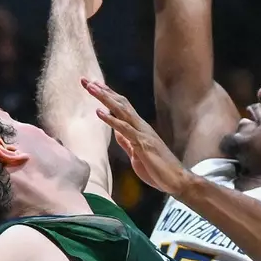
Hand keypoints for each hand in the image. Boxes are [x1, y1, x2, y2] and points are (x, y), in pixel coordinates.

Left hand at [82, 78, 192, 195]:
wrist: (175, 180)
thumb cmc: (157, 169)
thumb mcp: (136, 154)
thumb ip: (126, 142)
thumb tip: (116, 132)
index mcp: (138, 128)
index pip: (121, 106)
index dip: (107, 95)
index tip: (92, 85)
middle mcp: (140, 126)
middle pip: (120, 103)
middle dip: (102, 91)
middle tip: (85, 80)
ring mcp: (142, 133)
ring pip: (121, 110)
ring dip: (105, 98)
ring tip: (90, 88)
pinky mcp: (143, 143)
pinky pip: (125, 129)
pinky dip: (111, 120)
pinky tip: (99, 112)